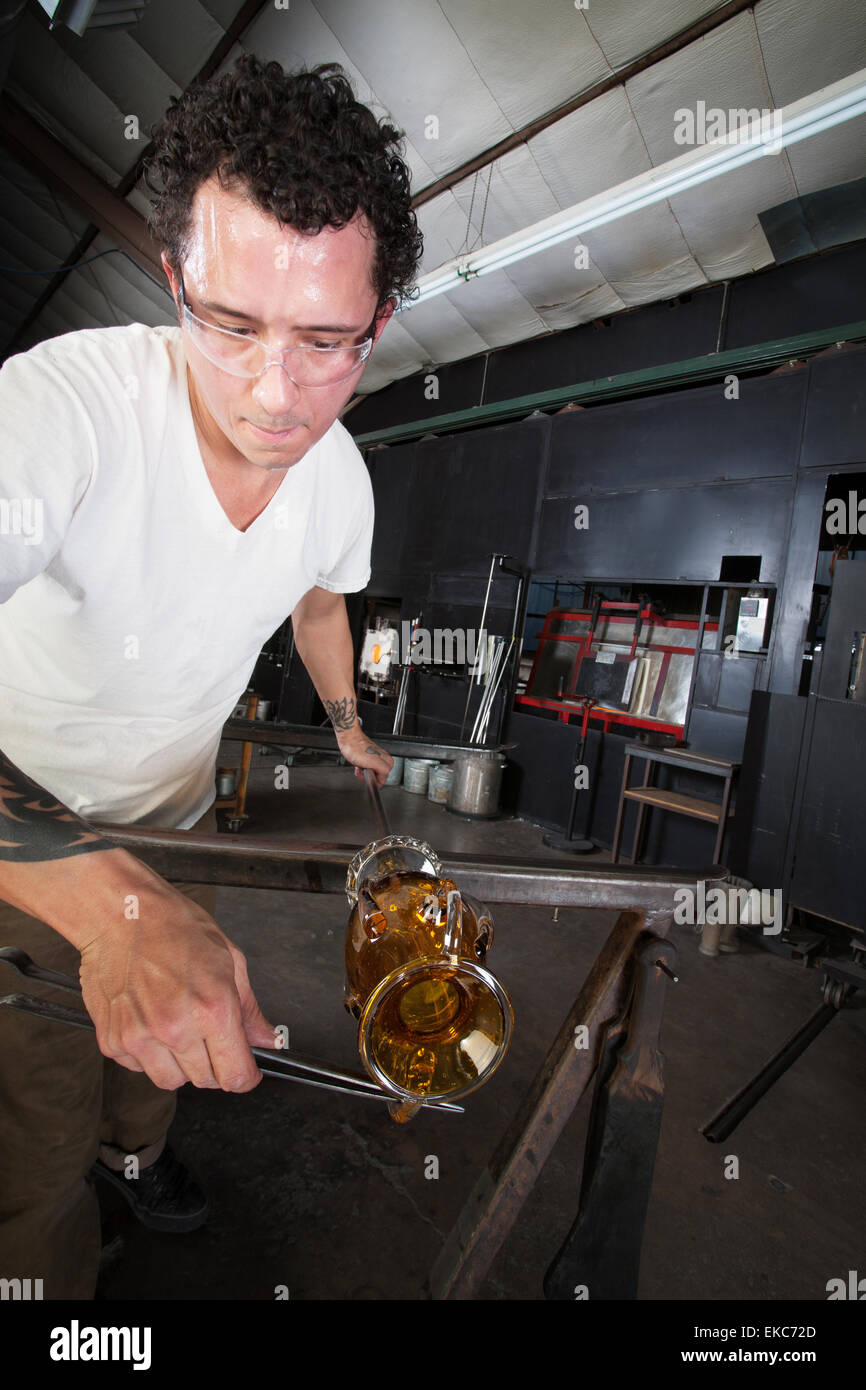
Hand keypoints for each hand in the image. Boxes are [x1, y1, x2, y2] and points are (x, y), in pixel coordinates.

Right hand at [77, 866, 276, 1091]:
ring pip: (171, 1081)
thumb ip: (249, 1009)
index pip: (235, 1076)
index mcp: (212, 1009)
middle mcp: (176, 1029)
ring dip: (180, 1064)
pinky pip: (139, 1068)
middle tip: (208, 1035)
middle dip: (214, 1064)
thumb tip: (266, 1039)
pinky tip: (150, 1021)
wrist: (121, 914)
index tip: (245, 1071)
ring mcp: (140, 1037)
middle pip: (206, 1081)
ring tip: (177, 1027)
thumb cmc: (174, 927)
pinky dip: (148, 1054)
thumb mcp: (229, 959)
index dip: (245, 1076)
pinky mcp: (113, 1040)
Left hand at [336, 729, 393, 786]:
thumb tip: (383, 779)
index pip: (382, 780)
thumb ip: (383, 770)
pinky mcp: (369, 757)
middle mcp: (384, 760)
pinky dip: (360, 768)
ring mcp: (376, 759)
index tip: (367, 775)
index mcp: (388, 762)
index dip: (372, 780)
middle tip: (362, 769)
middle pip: (376, 777)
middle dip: (368, 776)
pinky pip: (365, 768)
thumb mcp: (373, 762)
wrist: (349, 739)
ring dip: (363, 772)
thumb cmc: (357, 748)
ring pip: (370, 773)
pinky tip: (358, 764)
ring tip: (359, 766)